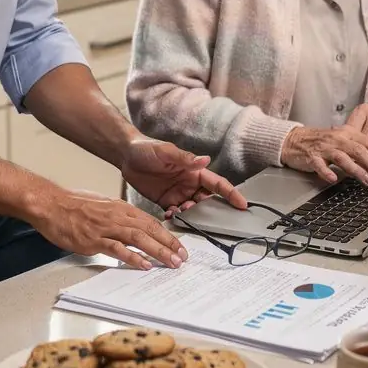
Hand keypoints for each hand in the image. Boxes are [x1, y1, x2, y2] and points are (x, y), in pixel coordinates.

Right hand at [33, 189, 188, 270]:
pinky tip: (144, 264)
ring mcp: (105, 228)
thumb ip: (117, 216)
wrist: (50, 204)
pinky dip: (133, 257)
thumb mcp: (101, 205)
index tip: (178, 245)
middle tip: (182, 257)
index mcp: (120, 207)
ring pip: (139, 238)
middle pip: (149, 229)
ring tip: (171, 263)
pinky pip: (118, 249)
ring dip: (158, 251)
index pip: (150, 221)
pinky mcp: (94, 240)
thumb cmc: (72, 204)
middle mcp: (116, 215)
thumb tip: (130, 226)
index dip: (166, 234)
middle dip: (169, 244)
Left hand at [119, 137, 247, 213]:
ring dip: (192, 215)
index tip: (242, 204)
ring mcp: (178, 194)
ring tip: (182, 212)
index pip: (218, 183)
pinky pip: (176, 214)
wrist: (125, 156)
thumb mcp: (166, 152)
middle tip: (205, 215)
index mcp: (194, 170)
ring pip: (193, 210)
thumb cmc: (147, 148)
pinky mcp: (165, 202)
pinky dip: (176, 218)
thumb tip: (205, 160)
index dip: (231, 194)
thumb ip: (184, 159)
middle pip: (208, 200)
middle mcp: (189, 183)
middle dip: (210, 210)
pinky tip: (170, 216)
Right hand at [281, 123, 367, 185]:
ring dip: (357, 170)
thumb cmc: (320, 142)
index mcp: (347, 133)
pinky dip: (327, 172)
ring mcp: (324, 147)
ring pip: (343, 158)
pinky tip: (333, 179)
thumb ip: (357, 151)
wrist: (294, 140)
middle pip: (359, 151)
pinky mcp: (311, 156)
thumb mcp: (342, 142)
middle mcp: (337, 139)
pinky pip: (320, 165)